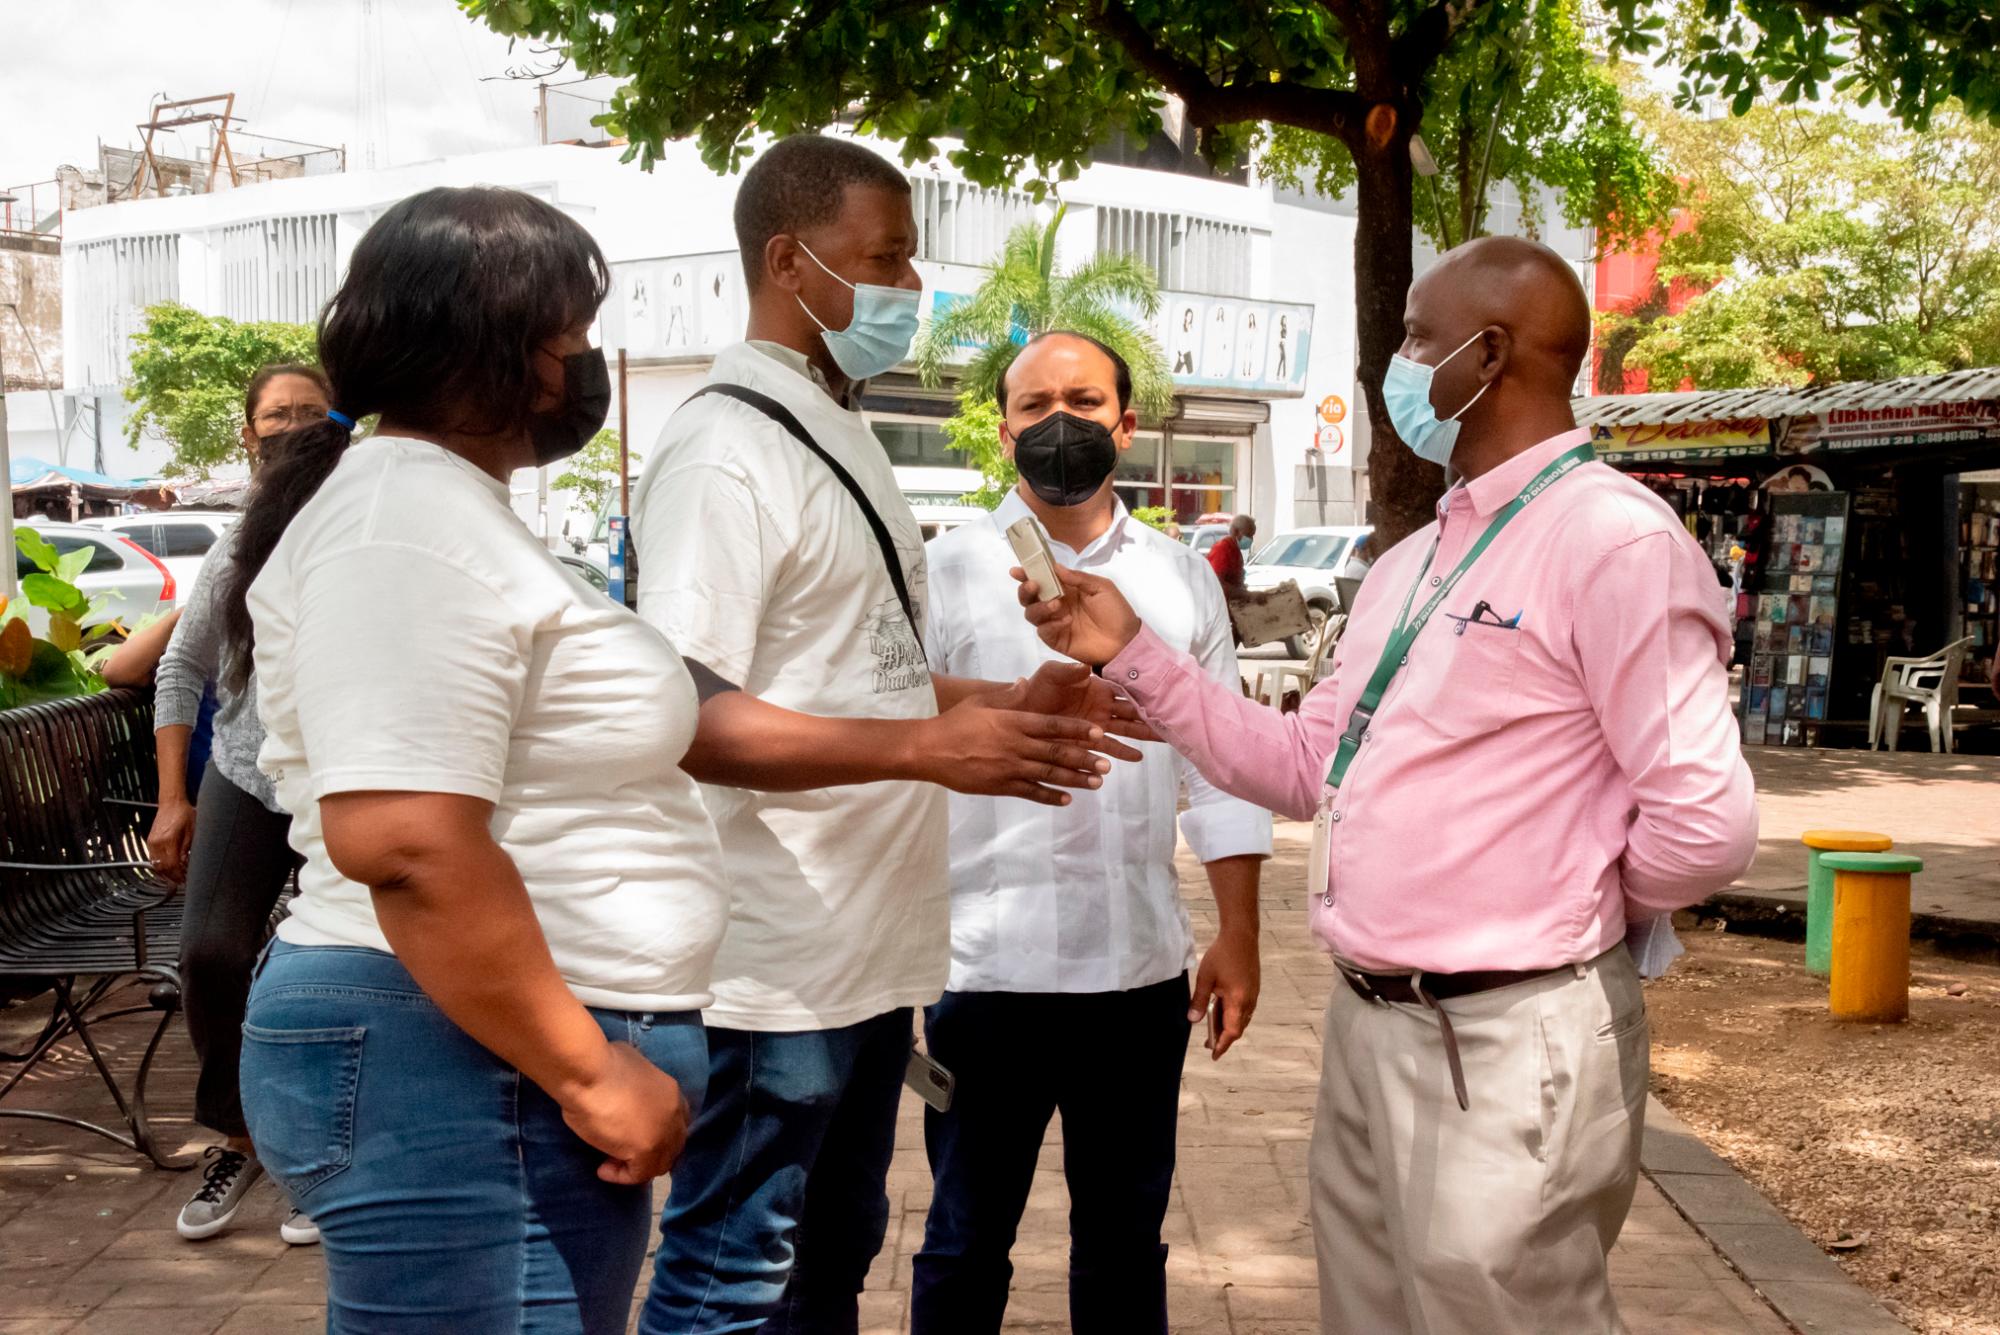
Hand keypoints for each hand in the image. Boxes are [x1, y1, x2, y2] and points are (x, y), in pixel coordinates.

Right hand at [147, 798, 196, 883]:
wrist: (172, 802)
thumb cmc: (185, 814)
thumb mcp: (192, 832)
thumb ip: (187, 850)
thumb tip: (185, 865)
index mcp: (168, 840)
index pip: (172, 865)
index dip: (179, 875)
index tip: (186, 880)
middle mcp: (157, 843)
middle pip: (163, 867)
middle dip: (173, 877)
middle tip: (183, 882)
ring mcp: (151, 842)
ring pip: (156, 865)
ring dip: (166, 873)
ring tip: (177, 877)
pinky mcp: (150, 841)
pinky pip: (153, 859)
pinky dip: (161, 866)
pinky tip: (169, 869)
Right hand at [559, 1041, 691, 1184]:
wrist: (588, 1072)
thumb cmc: (600, 1064)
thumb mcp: (630, 1068)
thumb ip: (637, 1085)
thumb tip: (626, 1088)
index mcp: (672, 1093)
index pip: (676, 1124)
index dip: (658, 1135)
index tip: (634, 1137)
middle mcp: (674, 1114)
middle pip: (672, 1147)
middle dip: (650, 1155)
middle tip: (623, 1155)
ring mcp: (664, 1133)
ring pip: (658, 1164)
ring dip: (635, 1168)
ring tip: (608, 1164)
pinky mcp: (646, 1150)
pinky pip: (638, 1175)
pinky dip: (620, 1176)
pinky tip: (602, 1170)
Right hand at [911, 698, 1112, 805]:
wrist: (929, 750)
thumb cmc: (954, 722)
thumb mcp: (981, 702)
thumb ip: (1005, 696)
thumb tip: (1023, 684)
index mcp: (1013, 721)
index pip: (1053, 725)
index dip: (1078, 729)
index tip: (1098, 733)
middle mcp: (1016, 745)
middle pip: (1057, 752)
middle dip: (1085, 758)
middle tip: (1106, 764)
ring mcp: (1009, 767)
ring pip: (1050, 774)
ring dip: (1075, 778)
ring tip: (1097, 782)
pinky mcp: (1001, 786)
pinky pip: (1031, 792)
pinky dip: (1050, 796)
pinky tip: (1067, 799)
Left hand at [997, 661, 1157, 760]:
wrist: (1021, 710)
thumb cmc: (1038, 687)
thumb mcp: (1052, 673)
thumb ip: (1069, 671)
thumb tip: (1087, 667)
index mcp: (1098, 687)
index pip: (1128, 690)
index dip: (1146, 692)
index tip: (1165, 693)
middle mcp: (1102, 707)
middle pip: (1134, 712)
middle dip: (1153, 715)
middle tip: (1175, 718)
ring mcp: (1097, 726)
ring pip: (1127, 731)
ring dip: (1144, 735)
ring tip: (1165, 739)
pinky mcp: (1087, 742)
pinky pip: (1108, 748)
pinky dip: (1122, 753)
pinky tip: (1137, 757)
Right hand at [1012, 564, 1143, 667]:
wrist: (1126, 640)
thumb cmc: (1116, 612)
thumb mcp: (1101, 587)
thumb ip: (1078, 578)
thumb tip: (1056, 567)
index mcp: (1066, 589)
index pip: (1042, 579)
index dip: (1027, 574)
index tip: (1016, 570)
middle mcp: (1056, 604)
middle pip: (1029, 597)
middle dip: (1026, 590)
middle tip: (1033, 586)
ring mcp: (1055, 623)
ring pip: (1032, 613)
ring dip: (1039, 607)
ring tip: (1057, 604)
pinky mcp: (1056, 639)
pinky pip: (1043, 631)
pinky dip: (1051, 624)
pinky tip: (1066, 622)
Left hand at [1189, 928, 1259, 1060]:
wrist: (1241, 936)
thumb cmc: (1222, 955)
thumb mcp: (1205, 978)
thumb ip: (1199, 1001)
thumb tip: (1193, 1020)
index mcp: (1238, 1001)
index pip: (1232, 1031)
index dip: (1223, 1045)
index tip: (1214, 1055)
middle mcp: (1249, 1001)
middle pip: (1238, 1027)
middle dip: (1224, 1038)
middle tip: (1208, 1044)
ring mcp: (1253, 994)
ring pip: (1242, 1018)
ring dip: (1228, 1026)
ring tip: (1212, 1029)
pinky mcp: (1252, 988)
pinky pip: (1244, 1009)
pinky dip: (1232, 1015)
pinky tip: (1220, 1011)